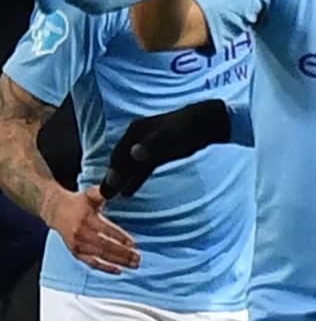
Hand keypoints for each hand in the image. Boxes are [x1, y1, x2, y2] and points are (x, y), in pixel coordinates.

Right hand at [43, 186, 138, 273]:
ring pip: (100, 256)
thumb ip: (104, 191)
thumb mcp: (91, 194)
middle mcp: (82, 234)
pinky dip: (105, 268)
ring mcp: (78, 245)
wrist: (56, 211)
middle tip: (138, 258)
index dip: (120, 237)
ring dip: (118, 261)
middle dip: (123, 253)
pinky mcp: (75, 252)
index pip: (106, 230)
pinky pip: (91, 263)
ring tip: (134, 264)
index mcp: (87, 219)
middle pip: (105, 246)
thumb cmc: (78, 202)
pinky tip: (118, 270)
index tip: (133, 244)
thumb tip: (115, 187)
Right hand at [101, 100, 231, 198]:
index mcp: (136, 132)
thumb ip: (152, 145)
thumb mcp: (169, 135)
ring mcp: (147, 147)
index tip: (107, 187)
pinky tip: (128, 192)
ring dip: (122, 180)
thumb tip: (134, 154)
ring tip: (112, 197)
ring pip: (131, 166)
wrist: (206, 123)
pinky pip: (142, 169)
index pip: (120, 155)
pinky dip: (134, 179)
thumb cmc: (185, 128)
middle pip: (122, 161)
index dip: (113, 171)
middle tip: (104, 196)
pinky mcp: (157, 154)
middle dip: (113, 178)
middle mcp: (138, 139)